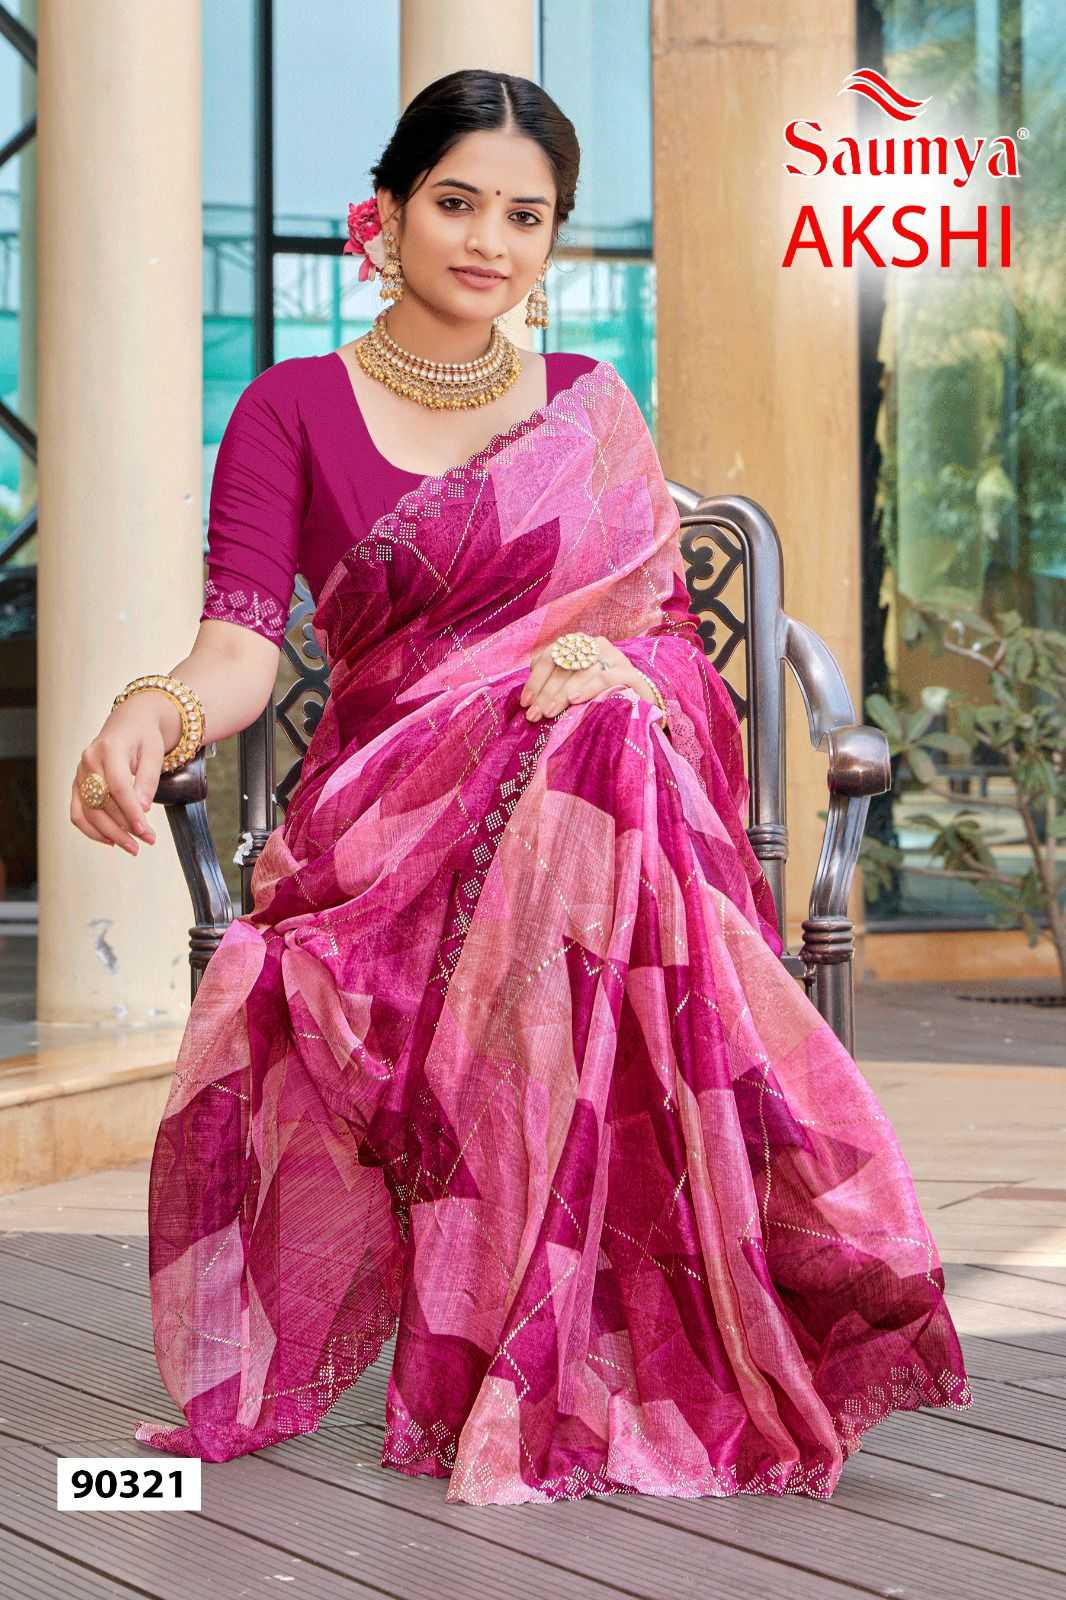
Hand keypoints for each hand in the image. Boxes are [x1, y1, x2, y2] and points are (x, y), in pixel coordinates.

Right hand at [70, 698, 166, 854]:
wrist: (129, 723)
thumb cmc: (144, 737)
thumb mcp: (154, 753)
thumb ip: (147, 780)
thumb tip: (142, 809)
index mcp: (109, 749)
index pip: (117, 786)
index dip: (130, 811)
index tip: (144, 830)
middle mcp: (89, 761)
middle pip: (102, 802)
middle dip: (125, 826)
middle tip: (148, 840)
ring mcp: (80, 773)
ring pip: (88, 811)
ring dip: (110, 833)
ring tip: (133, 847)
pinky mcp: (77, 784)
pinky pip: (77, 812)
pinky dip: (91, 830)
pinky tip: (111, 841)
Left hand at [519, 635, 654, 721]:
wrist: (642, 708)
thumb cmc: (601, 700)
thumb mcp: (574, 689)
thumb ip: (553, 686)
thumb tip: (528, 701)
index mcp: (578, 645)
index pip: (550, 656)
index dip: (535, 679)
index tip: (525, 702)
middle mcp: (595, 646)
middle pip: (564, 666)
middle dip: (546, 692)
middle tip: (535, 714)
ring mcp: (615, 658)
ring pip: (581, 671)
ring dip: (562, 693)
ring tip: (549, 712)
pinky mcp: (632, 673)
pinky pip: (605, 677)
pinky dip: (588, 687)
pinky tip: (574, 700)